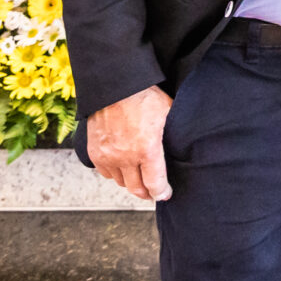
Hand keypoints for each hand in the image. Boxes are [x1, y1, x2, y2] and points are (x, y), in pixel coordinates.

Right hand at [87, 85, 173, 201]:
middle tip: (154, 191)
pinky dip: (116, 173)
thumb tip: (185, 145)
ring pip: (121, 182)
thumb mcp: (168, 113)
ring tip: (140, 177)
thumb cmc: (145, 97)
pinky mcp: (95, 153)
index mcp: (147, 149)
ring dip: (131, 182)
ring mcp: (108, 156)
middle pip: (137, 189)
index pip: (155, 184)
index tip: (166, 194)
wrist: (115, 86)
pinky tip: (124, 167)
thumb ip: (173, 134)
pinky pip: (106, 173)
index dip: (162, 192)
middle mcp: (125, 157)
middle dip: (148, 193)